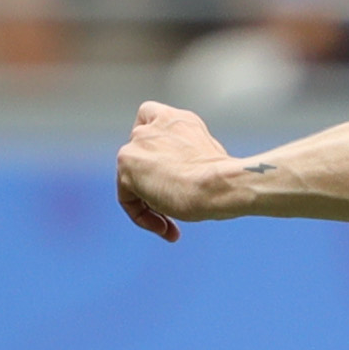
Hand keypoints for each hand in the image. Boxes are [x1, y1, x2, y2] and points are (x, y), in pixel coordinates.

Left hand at [115, 101, 238, 240]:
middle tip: (172, 210)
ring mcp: (137, 144)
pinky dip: (143, 217)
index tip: (166, 174)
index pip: (147, 120)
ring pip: (131, 181)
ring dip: (150, 206)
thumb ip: (183, 157)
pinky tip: (166, 228)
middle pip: (138, 159)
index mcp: (175, 120)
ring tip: (171, 227)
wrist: (218, 183)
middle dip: (152, 187)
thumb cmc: (221, 177)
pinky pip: (127, 199)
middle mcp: (152, 127)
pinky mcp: (126, 166)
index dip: (150, 148)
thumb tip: (177, 174)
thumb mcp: (206, 158)